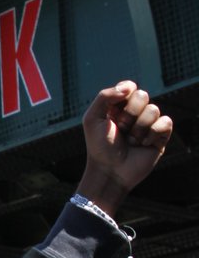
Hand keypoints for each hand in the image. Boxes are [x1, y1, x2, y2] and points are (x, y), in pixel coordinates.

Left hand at [76, 81, 172, 215]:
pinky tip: (143, 144)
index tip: (115, 108)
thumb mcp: (92, 118)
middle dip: (129, 113)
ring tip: (131, 140)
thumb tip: (129, 88)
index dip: (125, 93)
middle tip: (120, 129)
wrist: (110, 171)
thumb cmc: (99, 146)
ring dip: (139, 127)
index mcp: (117, 106)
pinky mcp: (160, 136)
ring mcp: (148, 124)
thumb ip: (104, 96)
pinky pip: (166, 122)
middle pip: (142, 95)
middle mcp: (134, 113)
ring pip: (154, 110)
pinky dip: (152, 133)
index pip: (130, 87)